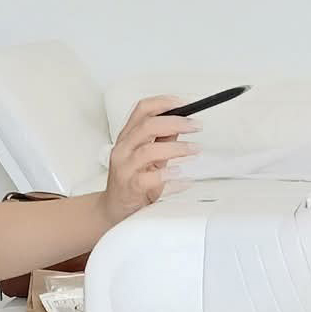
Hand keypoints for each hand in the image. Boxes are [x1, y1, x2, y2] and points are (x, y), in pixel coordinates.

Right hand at [101, 97, 199, 223]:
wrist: (115, 208)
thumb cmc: (131, 181)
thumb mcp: (149, 157)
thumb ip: (163, 140)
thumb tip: (182, 124)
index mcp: (127, 137)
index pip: (143, 109)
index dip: (164, 103)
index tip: (184, 104)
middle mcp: (123, 149)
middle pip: (148, 126)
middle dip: (176, 122)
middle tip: (195, 126)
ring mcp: (125, 168)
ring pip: (149, 151)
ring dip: (177, 148)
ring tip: (194, 149)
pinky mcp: (130, 187)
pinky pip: (151, 179)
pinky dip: (170, 176)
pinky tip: (183, 176)